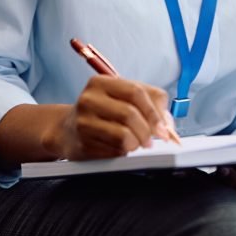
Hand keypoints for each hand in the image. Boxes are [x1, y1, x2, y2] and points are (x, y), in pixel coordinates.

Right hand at [44, 75, 175, 160]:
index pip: (136, 92)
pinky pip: (114, 151)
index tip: (164, 128)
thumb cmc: (101, 112)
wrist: (67, 130)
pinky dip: (124, 153)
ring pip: (124, 136)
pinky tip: (119, 148)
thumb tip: (168, 124)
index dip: (155, 112)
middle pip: (131, 114)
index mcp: (101, 82)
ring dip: (136, 144)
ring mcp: (83, 121)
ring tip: (134, 143)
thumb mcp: (120, 98)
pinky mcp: (82, 143)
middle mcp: (89, 98)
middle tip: (150, 140)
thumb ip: (148, 102)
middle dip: (147, 131)